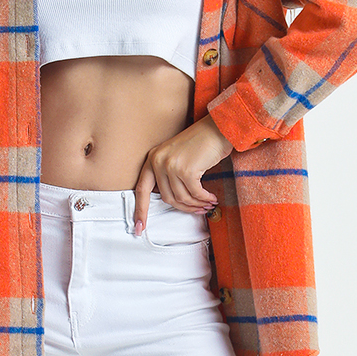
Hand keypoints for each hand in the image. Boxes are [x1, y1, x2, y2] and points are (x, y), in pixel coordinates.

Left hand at [133, 116, 233, 234]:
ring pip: (181, 198)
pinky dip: (204, 199)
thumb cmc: (201, 143)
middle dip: (184, 208)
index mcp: (153, 158)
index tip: (138, 227)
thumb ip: (168, 175)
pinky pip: (195, 194)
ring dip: (197, 204)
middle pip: (166, 198)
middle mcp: (158, 161)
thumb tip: (171, 200)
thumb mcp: (177, 156)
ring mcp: (171, 165)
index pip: (141, 189)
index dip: (140, 210)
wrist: (218, 128)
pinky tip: (211, 198)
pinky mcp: (187, 170)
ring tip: (207, 203)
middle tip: (198, 210)